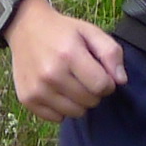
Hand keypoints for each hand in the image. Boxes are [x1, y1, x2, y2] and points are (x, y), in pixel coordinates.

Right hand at [6, 0, 126, 120]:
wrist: (25, 27)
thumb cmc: (62, 31)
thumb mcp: (90, 32)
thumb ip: (111, 52)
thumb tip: (120, 81)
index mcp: (69, 54)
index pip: (102, 86)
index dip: (107, 82)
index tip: (100, 73)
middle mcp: (51, 74)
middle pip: (90, 101)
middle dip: (93, 91)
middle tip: (84, 76)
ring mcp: (37, 89)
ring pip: (75, 113)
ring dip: (78, 101)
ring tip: (71, 83)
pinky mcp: (27, 99)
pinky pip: (57, 118)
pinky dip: (61, 108)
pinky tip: (57, 90)